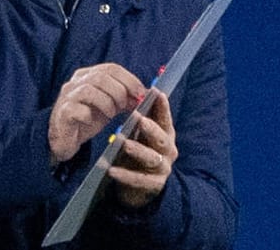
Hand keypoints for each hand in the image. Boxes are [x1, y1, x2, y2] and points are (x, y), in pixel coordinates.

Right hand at [48, 63, 144, 163]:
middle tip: (125, 106)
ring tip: (110, 115)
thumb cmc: (87, 119)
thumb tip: (144, 94)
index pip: (111, 68)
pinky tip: (92, 121)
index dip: (129, 79)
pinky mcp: (63, 112)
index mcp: (87, 76)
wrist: (64, 139)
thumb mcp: (108, 106)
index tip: (141, 93)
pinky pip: (77, 109)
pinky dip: (89, 115)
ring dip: (106, 103)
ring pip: (89, 90)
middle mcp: (75, 82)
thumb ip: (123, 98)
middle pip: (101, 77)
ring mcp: (67, 96)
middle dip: (119, 92)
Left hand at [108, 89, 177, 207]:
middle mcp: (168, 151)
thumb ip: (142, 118)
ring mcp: (162, 169)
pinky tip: (111, 170)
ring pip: (152, 158)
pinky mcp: (153, 185)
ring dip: (138, 150)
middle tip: (139, 118)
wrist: (139, 186)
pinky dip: (125, 175)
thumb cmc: (140, 152)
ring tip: (124, 143)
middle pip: (161, 139)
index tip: (156, 92)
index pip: (165, 119)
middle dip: (151, 128)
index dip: (162, 106)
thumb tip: (136, 92)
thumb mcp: (141, 134)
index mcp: (166, 135)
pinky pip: (139, 180)